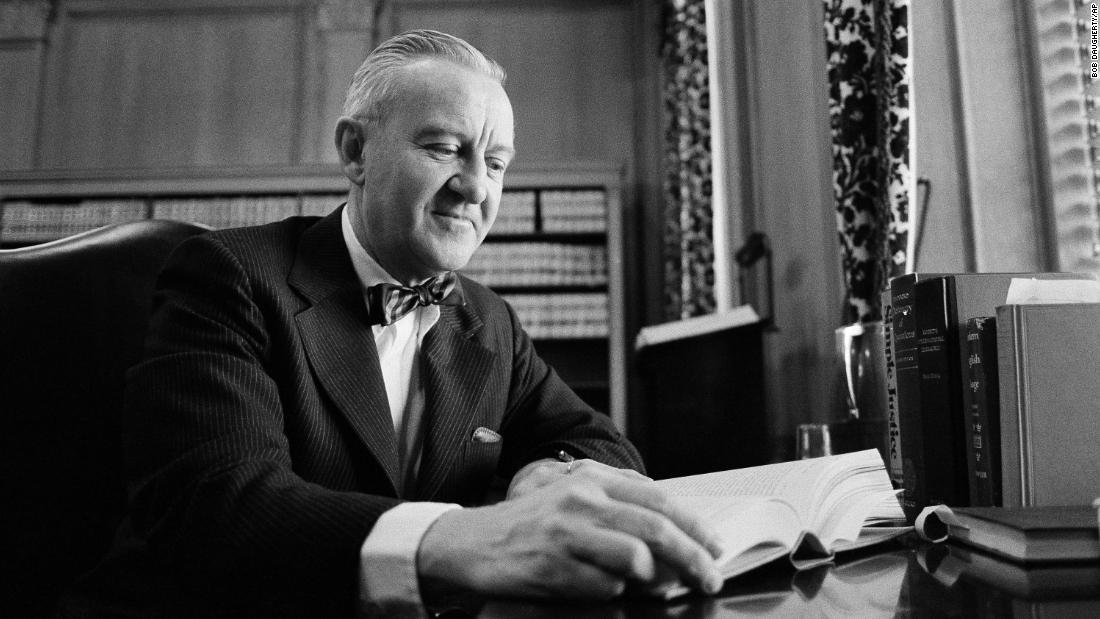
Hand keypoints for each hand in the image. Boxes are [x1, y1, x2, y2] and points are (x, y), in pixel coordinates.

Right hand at [417, 464, 724, 600]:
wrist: (471, 542)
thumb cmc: (528, 524)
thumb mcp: (571, 498)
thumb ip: (616, 506)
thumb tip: (669, 532)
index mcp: (590, 480)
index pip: (658, 500)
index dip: (694, 525)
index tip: (715, 547)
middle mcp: (581, 501)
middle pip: (656, 529)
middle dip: (694, 557)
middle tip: (710, 577)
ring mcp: (567, 534)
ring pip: (636, 558)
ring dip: (657, 580)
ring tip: (662, 589)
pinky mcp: (554, 567)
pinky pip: (605, 587)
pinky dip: (617, 593)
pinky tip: (609, 590)